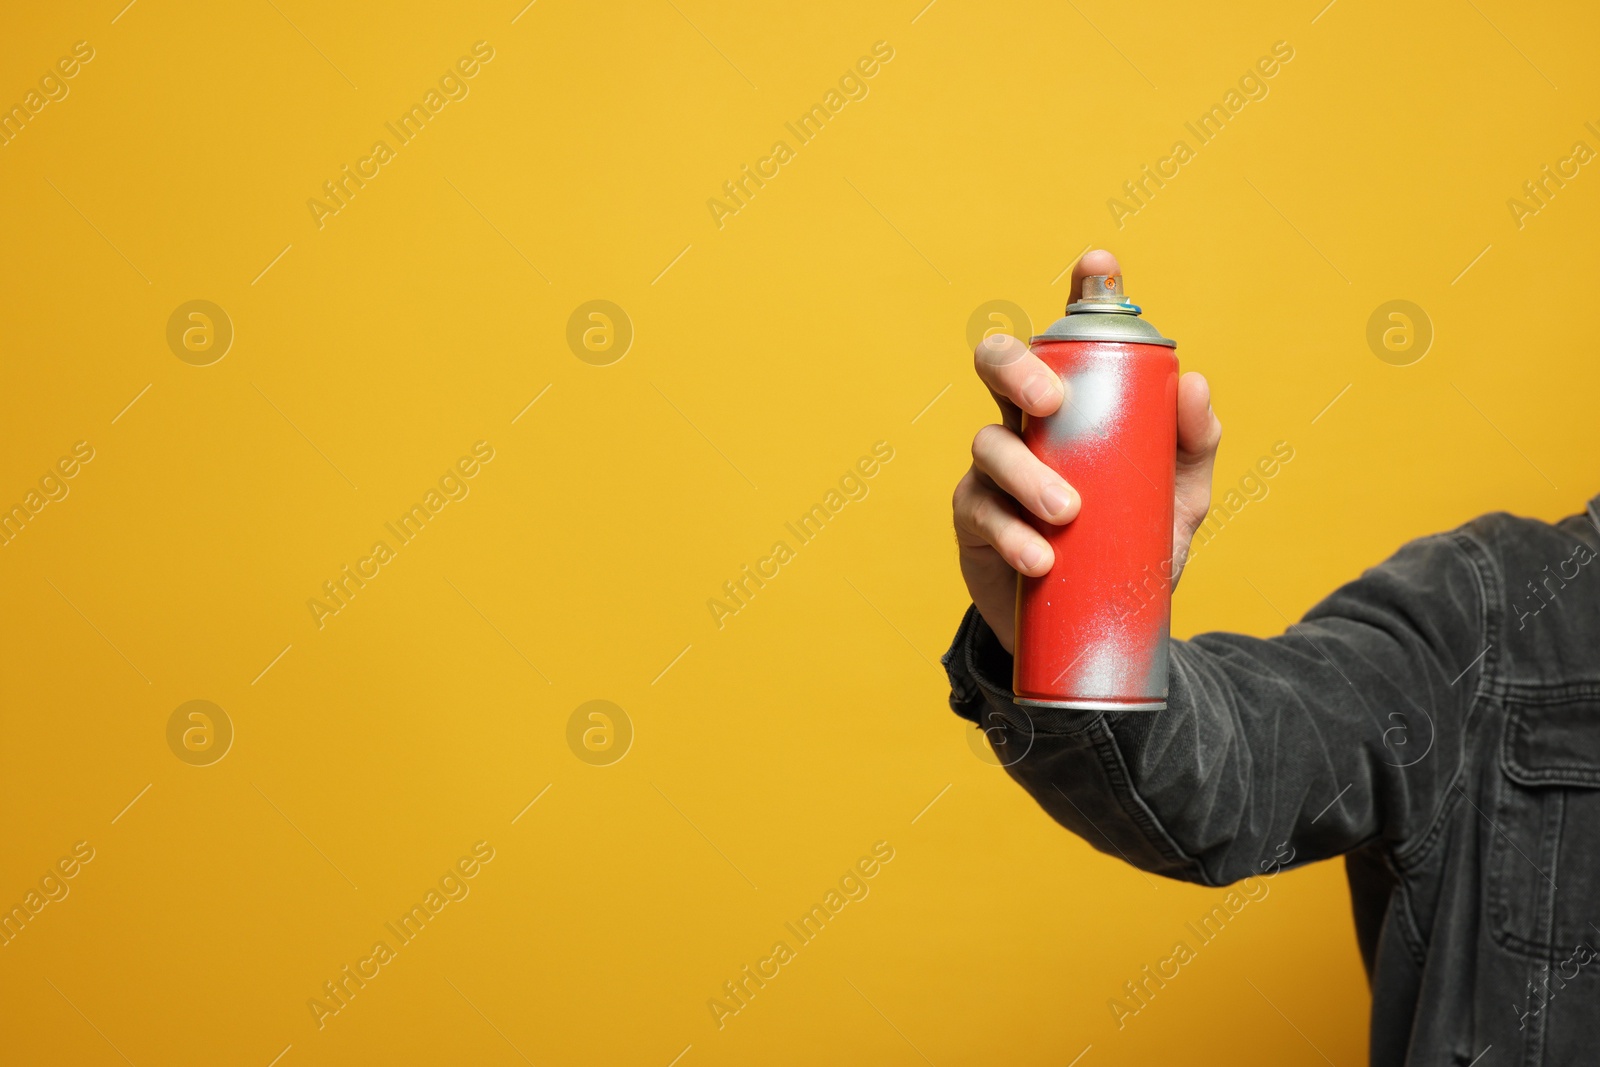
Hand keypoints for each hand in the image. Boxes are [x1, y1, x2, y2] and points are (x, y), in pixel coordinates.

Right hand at [951, 249, 1222, 653]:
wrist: (1093, 628)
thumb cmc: (1133, 546)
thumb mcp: (1178, 499)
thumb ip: (1192, 446)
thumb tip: (1195, 387)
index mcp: (1077, 404)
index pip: (1074, 337)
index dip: (1083, 293)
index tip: (1098, 267)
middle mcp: (1028, 424)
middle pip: (999, 365)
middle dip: (1018, 369)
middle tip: (1050, 400)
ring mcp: (995, 471)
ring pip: (988, 443)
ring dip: (1027, 475)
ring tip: (1066, 513)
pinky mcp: (974, 521)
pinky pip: (981, 511)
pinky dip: (1012, 533)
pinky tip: (1041, 558)